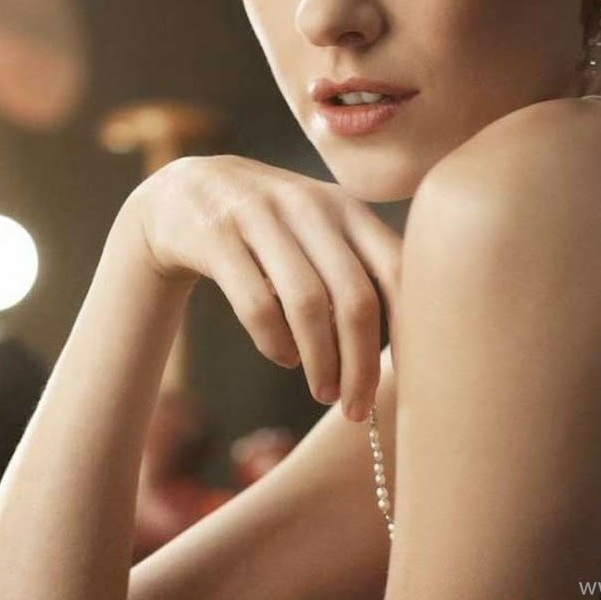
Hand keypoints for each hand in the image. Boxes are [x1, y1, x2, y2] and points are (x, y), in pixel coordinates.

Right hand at [123, 155, 400, 419]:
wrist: (185, 191)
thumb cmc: (270, 227)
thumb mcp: (318, 228)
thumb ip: (361, 266)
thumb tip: (413, 345)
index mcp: (346, 207)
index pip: (397, 268)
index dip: (410, 329)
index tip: (415, 380)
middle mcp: (309, 206)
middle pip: (356, 297)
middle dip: (361, 364)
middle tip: (357, 407)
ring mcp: (260, 217)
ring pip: (308, 303)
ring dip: (321, 361)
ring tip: (323, 392)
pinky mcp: (216, 236)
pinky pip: (256, 303)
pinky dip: (275, 343)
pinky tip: (283, 358)